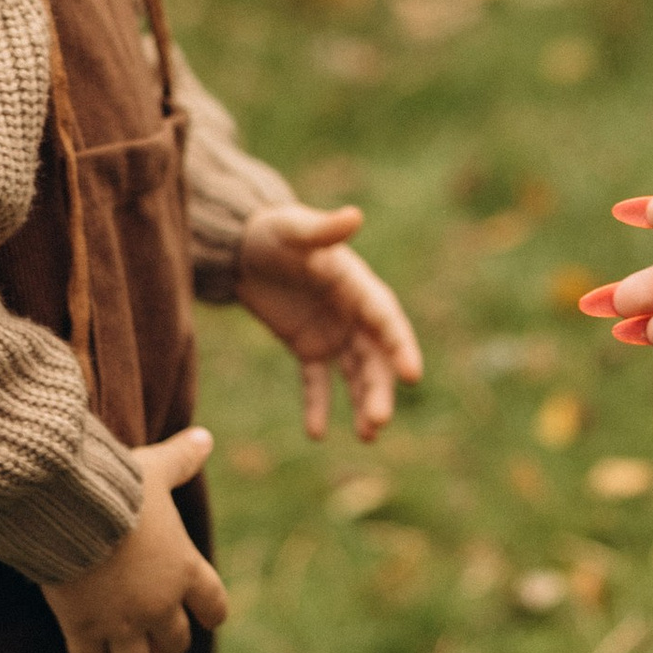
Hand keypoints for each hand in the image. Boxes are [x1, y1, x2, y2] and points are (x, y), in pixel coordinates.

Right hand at [42, 424, 229, 652]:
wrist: (71, 510)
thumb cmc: (119, 486)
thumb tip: (205, 437)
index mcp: (185, 570)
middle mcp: (160, 605)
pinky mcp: (84, 632)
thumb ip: (181, 459)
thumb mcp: (154, 469)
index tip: (200, 615)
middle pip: (174, 644)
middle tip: (150, 637)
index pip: (214, 608)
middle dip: (164, 643)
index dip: (207, 613)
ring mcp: (122, 624)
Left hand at [236, 202, 423, 443]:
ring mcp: (332, 332)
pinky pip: (316, 381)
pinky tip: (316, 433)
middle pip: (375, 357)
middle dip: (379, 389)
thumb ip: (322, 230)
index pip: (386, 320)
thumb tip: (354, 216)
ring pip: (354, 374)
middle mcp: (352, 313)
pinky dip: (318, 405)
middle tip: (379, 422)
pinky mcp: (307, 347)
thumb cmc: (272, 230)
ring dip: (362, 403)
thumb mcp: (293, 228)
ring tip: (367, 436)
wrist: (241, 244)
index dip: (400, 347)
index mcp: (357, 285)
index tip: (411, 375)